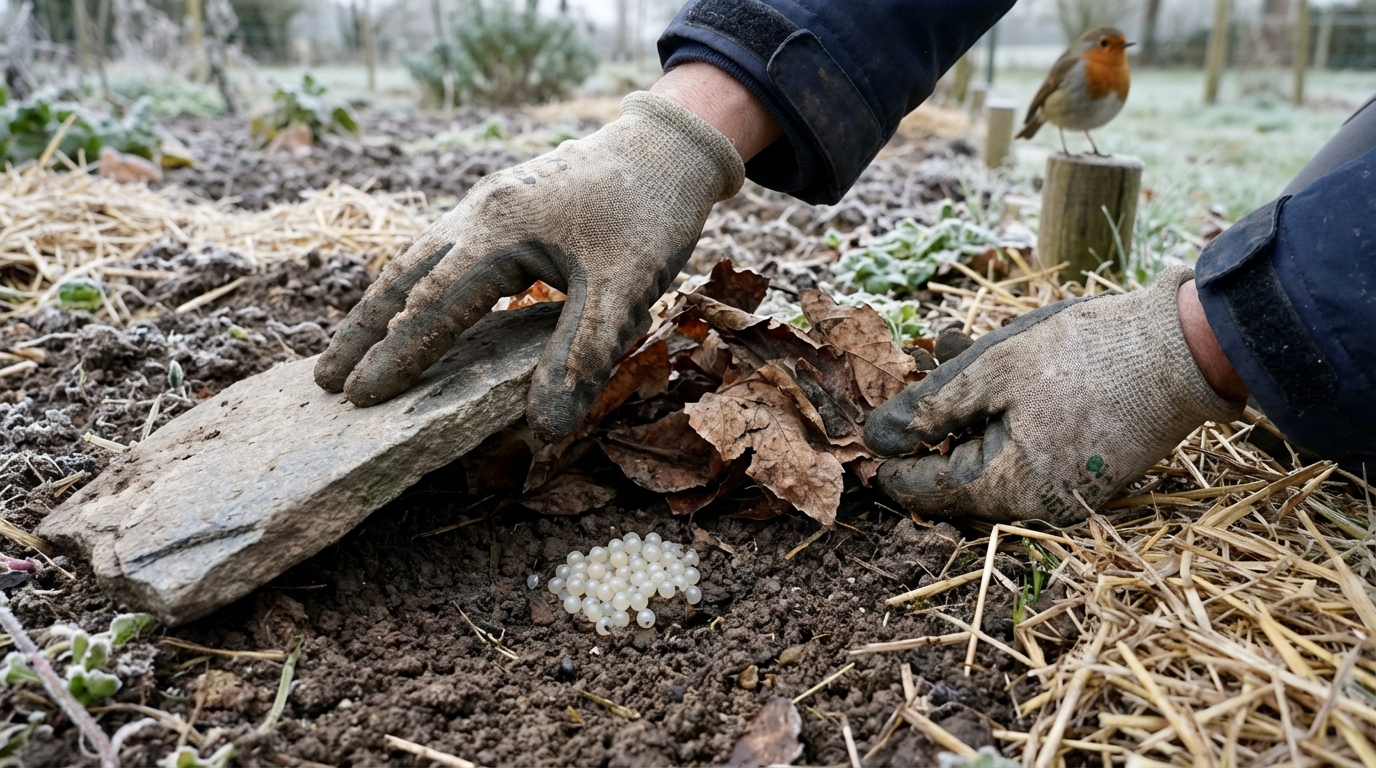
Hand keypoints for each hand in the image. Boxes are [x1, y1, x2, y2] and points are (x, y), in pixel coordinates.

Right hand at [314, 91, 745, 439]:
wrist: (667, 145)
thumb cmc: (649, 215)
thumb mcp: (625, 291)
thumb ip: (582, 357)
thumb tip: (544, 430)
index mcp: (500, 233)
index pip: (433, 306)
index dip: (398, 356)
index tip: (360, 399)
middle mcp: (478, 212)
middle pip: (403, 277)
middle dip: (362, 331)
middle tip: (323, 381)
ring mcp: (485, 201)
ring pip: (415, 258)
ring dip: (380, 306)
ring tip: (348, 349)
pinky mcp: (501, 203)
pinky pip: (438, 247)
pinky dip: (412, 283)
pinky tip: (411, 306)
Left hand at [864, 267, 1244, 524]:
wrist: (1186, 346)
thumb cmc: (1089, 357)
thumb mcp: (994, 371)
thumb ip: (931, 407)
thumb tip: (877, 438)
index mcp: (1012, 492)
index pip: (930, 491)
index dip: (894, 463)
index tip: (867, 437)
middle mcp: (1040, 504)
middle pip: (962, 469)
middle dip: (935, 421)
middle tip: (914, 375)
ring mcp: (1069, 487)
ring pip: (995, 448)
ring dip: (970, 403)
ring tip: (953, 345)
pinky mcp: (1089, 464)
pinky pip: (1031, 442)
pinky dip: (1006, 406)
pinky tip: (992, 359)